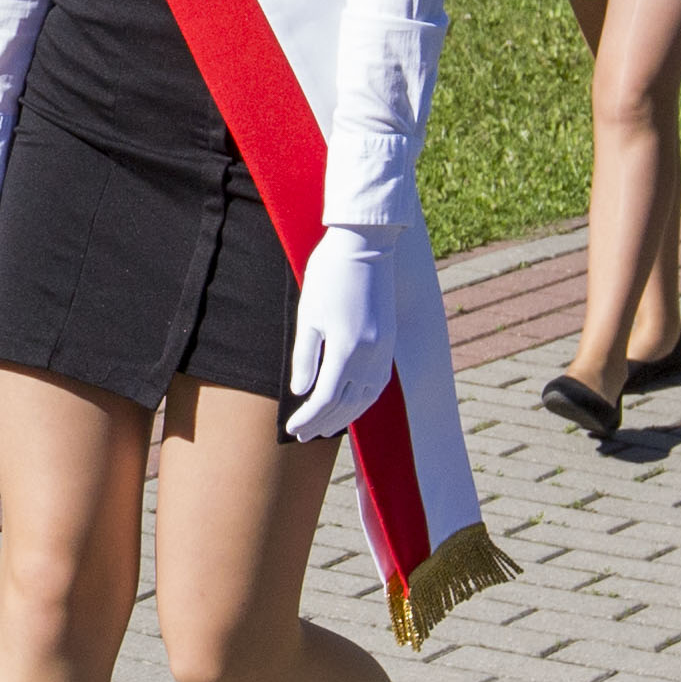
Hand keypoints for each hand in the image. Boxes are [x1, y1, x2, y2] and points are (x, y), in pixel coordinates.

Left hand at [282, 228, 394, 442]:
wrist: (365, 246)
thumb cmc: (329, 276)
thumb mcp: (308, 316)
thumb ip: (305, 357)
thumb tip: (301, 391)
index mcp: (346, 348)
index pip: (326, 399)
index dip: (308, 417)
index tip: (291, 428)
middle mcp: (370, 355)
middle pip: (346, 404)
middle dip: (322, 423)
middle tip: (301, 435)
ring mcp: (384, 350)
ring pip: (366, 398)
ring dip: (343, 417)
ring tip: (322, 427)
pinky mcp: (389, 343)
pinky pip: (377, 384)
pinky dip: (362, 400)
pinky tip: (348, 405)